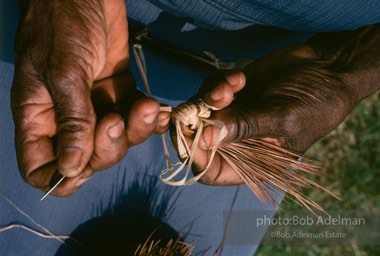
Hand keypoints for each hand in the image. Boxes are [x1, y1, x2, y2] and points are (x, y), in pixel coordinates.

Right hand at [11, 0, 162, 195]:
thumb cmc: (63, 22)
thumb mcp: (64, 71)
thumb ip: (71, 119)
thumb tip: (70, 168)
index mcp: (39, 116)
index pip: (40, 167)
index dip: (61, 177)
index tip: (83, 166)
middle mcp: (66, 117)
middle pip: (88, 158)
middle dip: (108, 147)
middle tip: (117, 118)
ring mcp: (94, 106)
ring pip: (118, 139)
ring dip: (136, 130)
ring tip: (148, 107)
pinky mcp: (119, 92)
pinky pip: (136, 118)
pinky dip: (150, 118)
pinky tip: (160, 110)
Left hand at [179, 44, 357, 185]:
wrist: (326, 67)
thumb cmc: (315, 102)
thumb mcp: (283, 118)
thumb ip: (244, 127)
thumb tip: (205, 138)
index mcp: (253, 162)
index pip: (212, 171)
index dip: (196, 157)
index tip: (190, 134)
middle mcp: (237, 142)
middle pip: (197, 139)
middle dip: (200, 118)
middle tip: (216, 98)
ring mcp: (232, 116)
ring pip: (199, 110)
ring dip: (211, 95)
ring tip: (235, 84)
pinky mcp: (231, 93)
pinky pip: (209, 88)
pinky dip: (219, 81)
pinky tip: (241, 77)